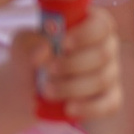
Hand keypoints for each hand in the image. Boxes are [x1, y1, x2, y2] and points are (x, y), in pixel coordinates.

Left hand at [11, 6, 124, 122]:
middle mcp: (107, 47)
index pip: (101, 25)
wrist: (28, 89)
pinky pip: (110, 104)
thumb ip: (29, 43)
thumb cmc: (31, 58)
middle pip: (103, 53)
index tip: (62, 44)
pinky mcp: (111, 98)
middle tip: (49, 70)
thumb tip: (44, 48)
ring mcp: (111, 73)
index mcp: (91, 25)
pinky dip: (89, 107)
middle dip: (73, 64)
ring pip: (102, 79)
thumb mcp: (23, 46)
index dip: (85, 34)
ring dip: (72, 87)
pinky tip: (69, 108)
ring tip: (47, 90)